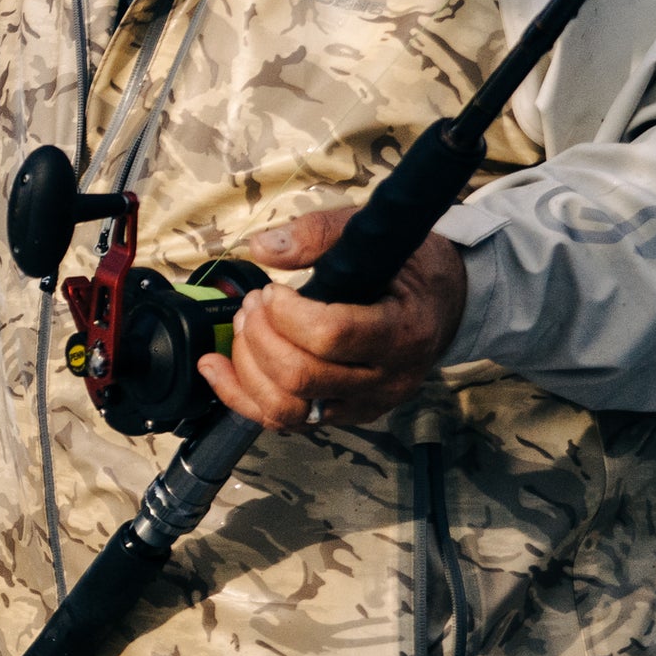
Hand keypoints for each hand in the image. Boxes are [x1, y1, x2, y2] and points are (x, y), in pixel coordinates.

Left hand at [199, 208, 466, 430]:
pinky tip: (213, 365)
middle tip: (253, 303)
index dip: (286, 313)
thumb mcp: (373, 236)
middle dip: (260, 336)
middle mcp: (387, 380)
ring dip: (248, 366)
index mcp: (404, 333)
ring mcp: (363, 406)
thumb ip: (319, 234)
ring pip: (286, 408)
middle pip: (302, 377)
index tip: (275, 290)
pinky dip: (238, 395)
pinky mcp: (339, 416)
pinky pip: (280, 421)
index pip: (332, 336)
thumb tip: (262, 249)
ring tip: (243, 325)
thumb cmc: (408, 268)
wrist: (442, 307)